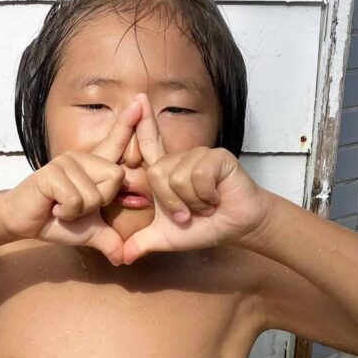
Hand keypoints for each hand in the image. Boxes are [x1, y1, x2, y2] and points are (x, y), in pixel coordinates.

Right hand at [0, 99, 141, 263]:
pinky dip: (67, 212)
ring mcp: (66, 163)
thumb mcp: (89, 232)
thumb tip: (122, 258)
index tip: (139, 102)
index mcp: (93, 167)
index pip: (115, 143)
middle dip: (100, 202)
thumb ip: (109, 239)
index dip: (128, 124)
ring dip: (79, 212)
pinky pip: (75, 200)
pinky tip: (53, 208)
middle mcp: (81, 158)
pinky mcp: (52, 173)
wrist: (22, 222)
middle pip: (116, 178)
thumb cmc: (56, 221)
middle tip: (77, 207)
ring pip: (94, 194)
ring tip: (62, 208)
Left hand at [121, 96, 269, 263]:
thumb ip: (141, 244)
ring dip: (192, 202)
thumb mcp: (166, 238)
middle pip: (156, 175)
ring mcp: (198, 155)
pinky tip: (216, 197)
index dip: (141, 124)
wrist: (237, 227)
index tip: (137, 99)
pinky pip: (197, 176)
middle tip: (189, 214)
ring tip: (205, 205)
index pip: (148, 144)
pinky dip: (205, 196)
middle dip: (172, 204)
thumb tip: (121, 258)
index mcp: (164, 172)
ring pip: (177, 178)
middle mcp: (178, 160)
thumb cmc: (203, 227)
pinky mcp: (216, 157)